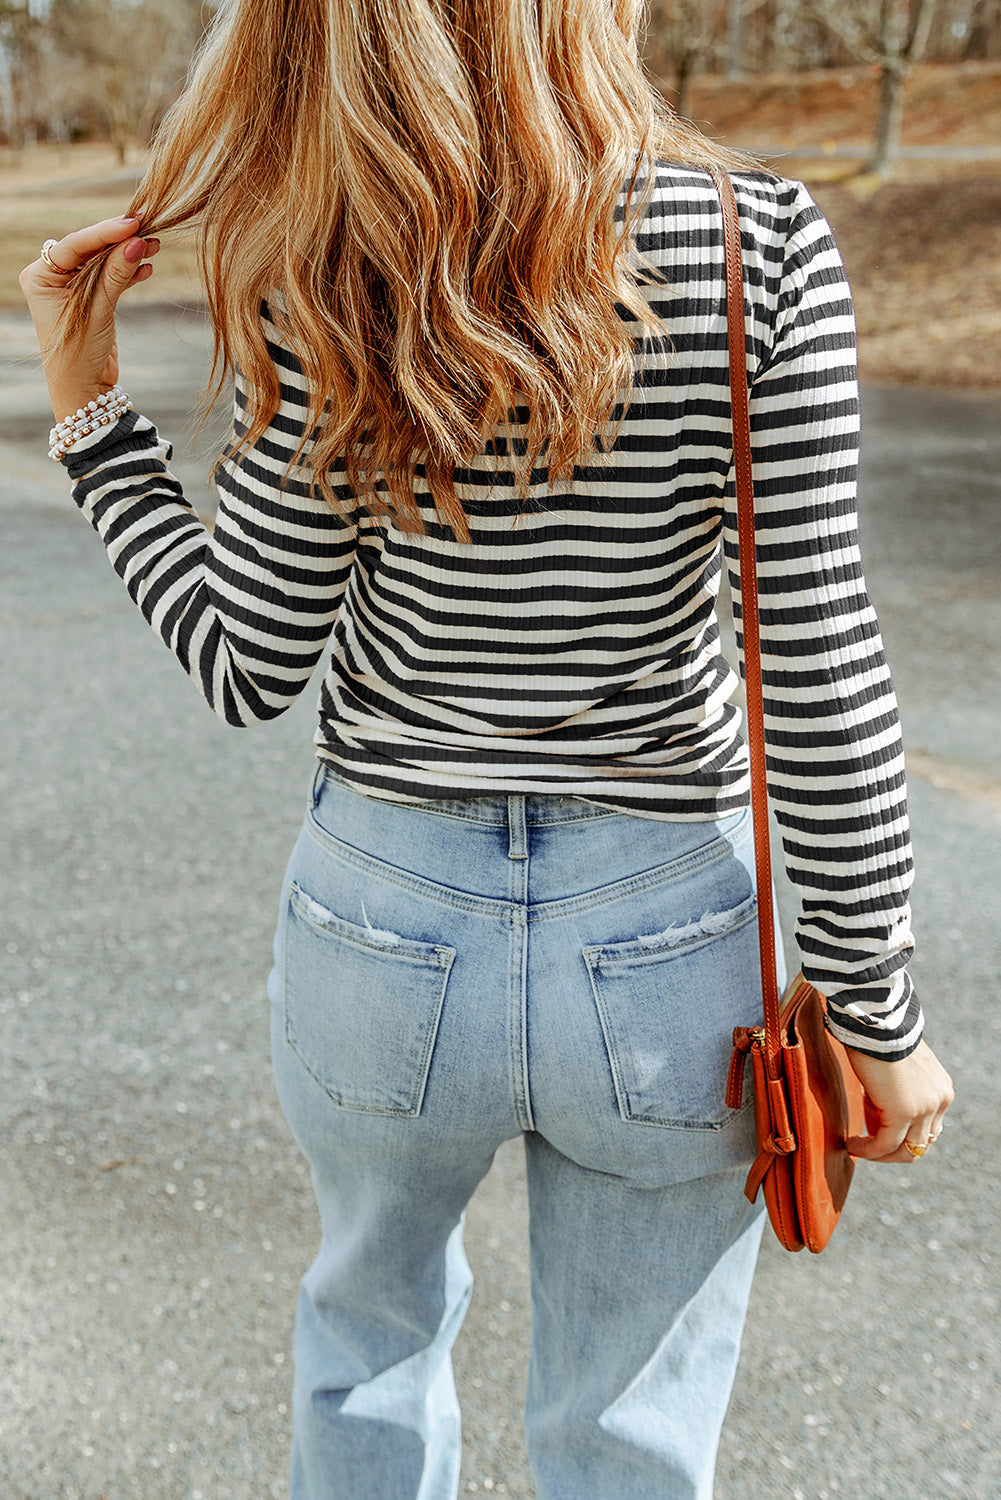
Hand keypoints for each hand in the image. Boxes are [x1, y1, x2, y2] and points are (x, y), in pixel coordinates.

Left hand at [18, 217, 160, 423]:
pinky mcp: (90, 299)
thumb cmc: (78, 355)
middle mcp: (52, 278)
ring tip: (154, 246)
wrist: (84, 391)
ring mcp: (71, 288)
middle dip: (119, 241)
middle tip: (147, 228)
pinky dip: (129, 272)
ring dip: (128, 255)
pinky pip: (110, 277)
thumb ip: (116, 274)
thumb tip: (137, 243)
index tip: (131, 224)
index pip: (75, 245)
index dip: (103, 233)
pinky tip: (147, 267)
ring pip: (103, 261)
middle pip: (90, 249)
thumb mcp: (98, 312)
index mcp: (40, 277)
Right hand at [845, 1038, 953, 1163]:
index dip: (900, 1132)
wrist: (876, 1021)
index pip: (927, 1127)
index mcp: (941, 1090)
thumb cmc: (880, 1036)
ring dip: (880, 1153)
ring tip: (857, 1146)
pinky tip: (850, 1143)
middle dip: (892, 1147)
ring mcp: (925, 1108)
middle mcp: (940, 1101)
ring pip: (906, 1150)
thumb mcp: (898, 1067)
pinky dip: (867, 1150)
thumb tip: (878, 1105)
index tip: (873, 1127)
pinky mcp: (904, 1113)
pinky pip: (884, 1145)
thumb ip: (900, 1088)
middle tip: (866, 1142)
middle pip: (920, 1143)